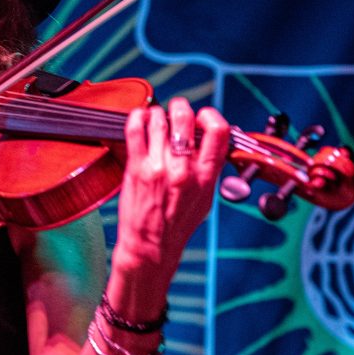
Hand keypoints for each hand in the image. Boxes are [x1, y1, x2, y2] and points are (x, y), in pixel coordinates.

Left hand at [114, 97, 229, 288]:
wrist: (151, 247)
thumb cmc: (177, 224)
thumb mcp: (205, 198)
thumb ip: (209, 169)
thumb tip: (210, 141)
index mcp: (206, 176)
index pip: (218, 131)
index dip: (210, 116)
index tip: (203, 116)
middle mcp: (183, 170)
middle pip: (185, 119)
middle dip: (180, 107)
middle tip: (176, 109)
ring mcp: (158, 167)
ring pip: (158, 120)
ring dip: (158, 113)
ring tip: (156, 118)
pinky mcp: (136, 168)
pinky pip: (135, 130)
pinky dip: (137, 117)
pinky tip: (140, 119)